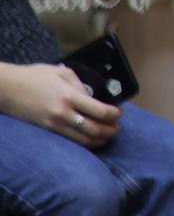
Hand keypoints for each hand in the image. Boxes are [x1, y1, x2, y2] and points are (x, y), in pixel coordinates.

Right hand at [0, 63, 119, 148]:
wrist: (8, 89)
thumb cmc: (35, 76)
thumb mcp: (62, 72)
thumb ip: (80, 84)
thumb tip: (92, 96)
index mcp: (70, 96)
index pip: (99, 110)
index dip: (114, 114)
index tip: (119, 113)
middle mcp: (63, 113)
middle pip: (94, 128)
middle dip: (110, 130)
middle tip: (117, 127)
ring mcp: (54, 124)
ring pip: (82, 139)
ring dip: (99, 139)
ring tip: (108, 136)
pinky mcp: (46, 130)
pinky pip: (69, 140)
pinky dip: (83, 142)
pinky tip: (90, 140)